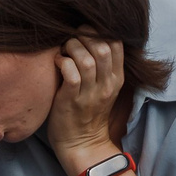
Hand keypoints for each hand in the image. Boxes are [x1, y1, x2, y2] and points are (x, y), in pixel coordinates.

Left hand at [47, 34, 125, 171]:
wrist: (82, 144)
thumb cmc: (88, 112)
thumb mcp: (104, 88)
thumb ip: (103, 66)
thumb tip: (89, 36)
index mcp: (117, 78)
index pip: (117, 44)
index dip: (99, 31)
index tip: (84, 33)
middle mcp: (107, 85)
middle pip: (103, 47)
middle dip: (84, 36)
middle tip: (72, 39)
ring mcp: (90, 93)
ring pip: (87, 59)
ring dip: (72, 47)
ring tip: (64, 50)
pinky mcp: (72, 100)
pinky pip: (71, 74)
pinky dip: (63, 62)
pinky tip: (58, 63)